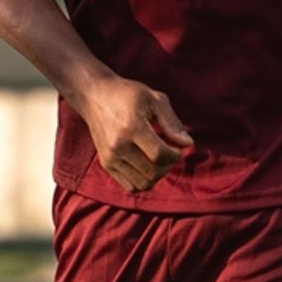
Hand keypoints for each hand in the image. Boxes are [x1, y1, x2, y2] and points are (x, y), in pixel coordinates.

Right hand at [76, 75, 193, 192]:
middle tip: (170, 152)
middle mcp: (118, 146)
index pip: (160, 154)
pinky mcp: (106, 164)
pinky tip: (147, 165)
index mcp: (131, 127)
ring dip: (158, 175)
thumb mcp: (154, 99)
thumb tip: (187, 144)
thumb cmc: (127, 94)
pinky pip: (131, 186)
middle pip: (153, 172)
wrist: (93, 96)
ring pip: (143, 183)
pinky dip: (144, 181)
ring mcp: (110, 158)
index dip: (175, 154)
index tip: (178, 146)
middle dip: (169, 165)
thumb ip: (172, 122)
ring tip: (158, 159)